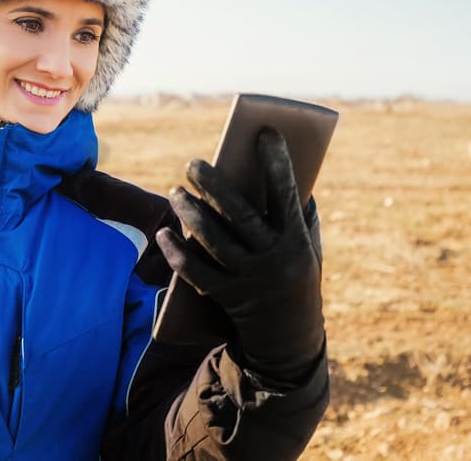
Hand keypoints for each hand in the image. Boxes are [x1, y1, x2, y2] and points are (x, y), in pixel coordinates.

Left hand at [157, 127, 324, 384]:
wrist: (290, 340)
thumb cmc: (296, 276)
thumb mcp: (307, 246)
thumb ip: (297, 212)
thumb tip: (279, 168)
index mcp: (298, 240)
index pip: (287, 193)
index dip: (277, 162)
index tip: (265, 131)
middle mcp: (275, 259)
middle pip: (240, 216)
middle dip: (215, 186)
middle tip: (193, 163)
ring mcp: (250, 281)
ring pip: (214, 242)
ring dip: (190, 214)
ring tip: (175, 192)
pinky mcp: (227, 298)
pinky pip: (197, 273)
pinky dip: (176, 254)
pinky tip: (163, 234)